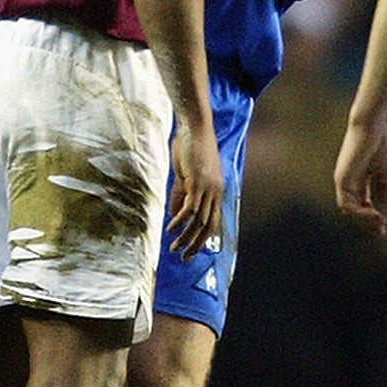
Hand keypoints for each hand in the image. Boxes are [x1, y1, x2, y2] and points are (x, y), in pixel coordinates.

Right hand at [166, 119, 223, 256]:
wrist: (195, 128)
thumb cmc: (190, 148)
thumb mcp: (185, 177)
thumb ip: (181, 196)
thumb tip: (175, 216)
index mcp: (215, 191)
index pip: (213, 221)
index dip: (203, 239)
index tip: (192, 251)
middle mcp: (215, 192)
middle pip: (208, 226)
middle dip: (196, 245)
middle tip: (184, 258)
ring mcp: (208, 188)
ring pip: (199, 221)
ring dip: (186, 237)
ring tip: (174, 248)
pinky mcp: (198, 183)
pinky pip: (190, 208)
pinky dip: (180, 221)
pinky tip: (171, 229)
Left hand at [334, 114, 386, 233]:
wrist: (372, 125)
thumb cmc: (378, 141)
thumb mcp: (383, 170)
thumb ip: (382, 187)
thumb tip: (382, 205)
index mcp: (355, 178)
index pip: (360, 203)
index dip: (371, 216)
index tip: (384, 224)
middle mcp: (346, 181)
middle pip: (353, 210)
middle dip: (368, 222)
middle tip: (382, 230)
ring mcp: (342, 180)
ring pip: (348, 210)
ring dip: (364, 220)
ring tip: (380, 224)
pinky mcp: (342, 179)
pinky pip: (347, 204)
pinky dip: (360, 213)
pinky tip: (375, 214)